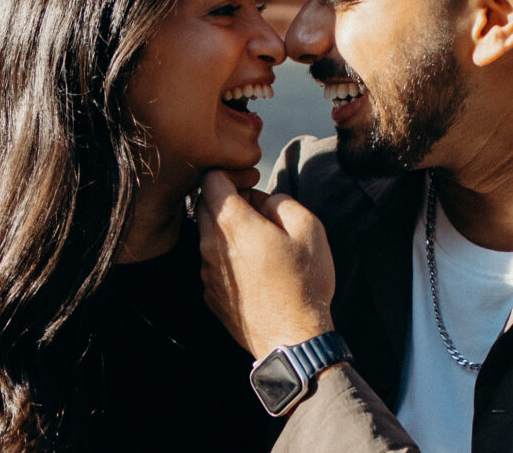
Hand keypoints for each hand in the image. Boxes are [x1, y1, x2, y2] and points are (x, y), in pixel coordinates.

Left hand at [197, 170, 335, 359]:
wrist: (292, 339)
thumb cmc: (303, 284)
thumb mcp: (308, 228)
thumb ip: (280, 201)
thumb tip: (263, 200)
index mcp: (232, 224)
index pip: (211, 178)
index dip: (232, 172)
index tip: (252, 180)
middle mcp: (210, 245)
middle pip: (204, 203)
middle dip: (227, 197)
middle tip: (257, 208)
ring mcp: (207, 272)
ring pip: (206, 233)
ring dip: (227, 227)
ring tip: (259, 240)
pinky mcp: (210, 293)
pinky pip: (211, 261)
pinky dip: (226, 254)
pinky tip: (254, 266)